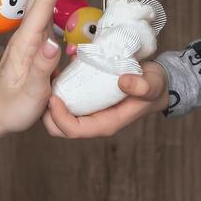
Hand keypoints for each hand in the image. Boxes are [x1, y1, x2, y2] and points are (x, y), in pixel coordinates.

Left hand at [43, 62, 169, 137]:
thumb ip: (143, 86)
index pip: (74, 130)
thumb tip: (124, 83)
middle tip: (43, 87)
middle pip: (60, 127)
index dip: (59, 117)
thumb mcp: (152, 84)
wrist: (156, 81)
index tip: (53, 97)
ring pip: (60, 114)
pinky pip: (66, 99)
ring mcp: (89, 110)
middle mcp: (94, 119)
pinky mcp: (87, 99)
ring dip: (50, 99)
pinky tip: (56, 70)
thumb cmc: (155, 86)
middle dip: (47, 112)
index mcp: (105, 123)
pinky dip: (58, 88)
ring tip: (47, 76)